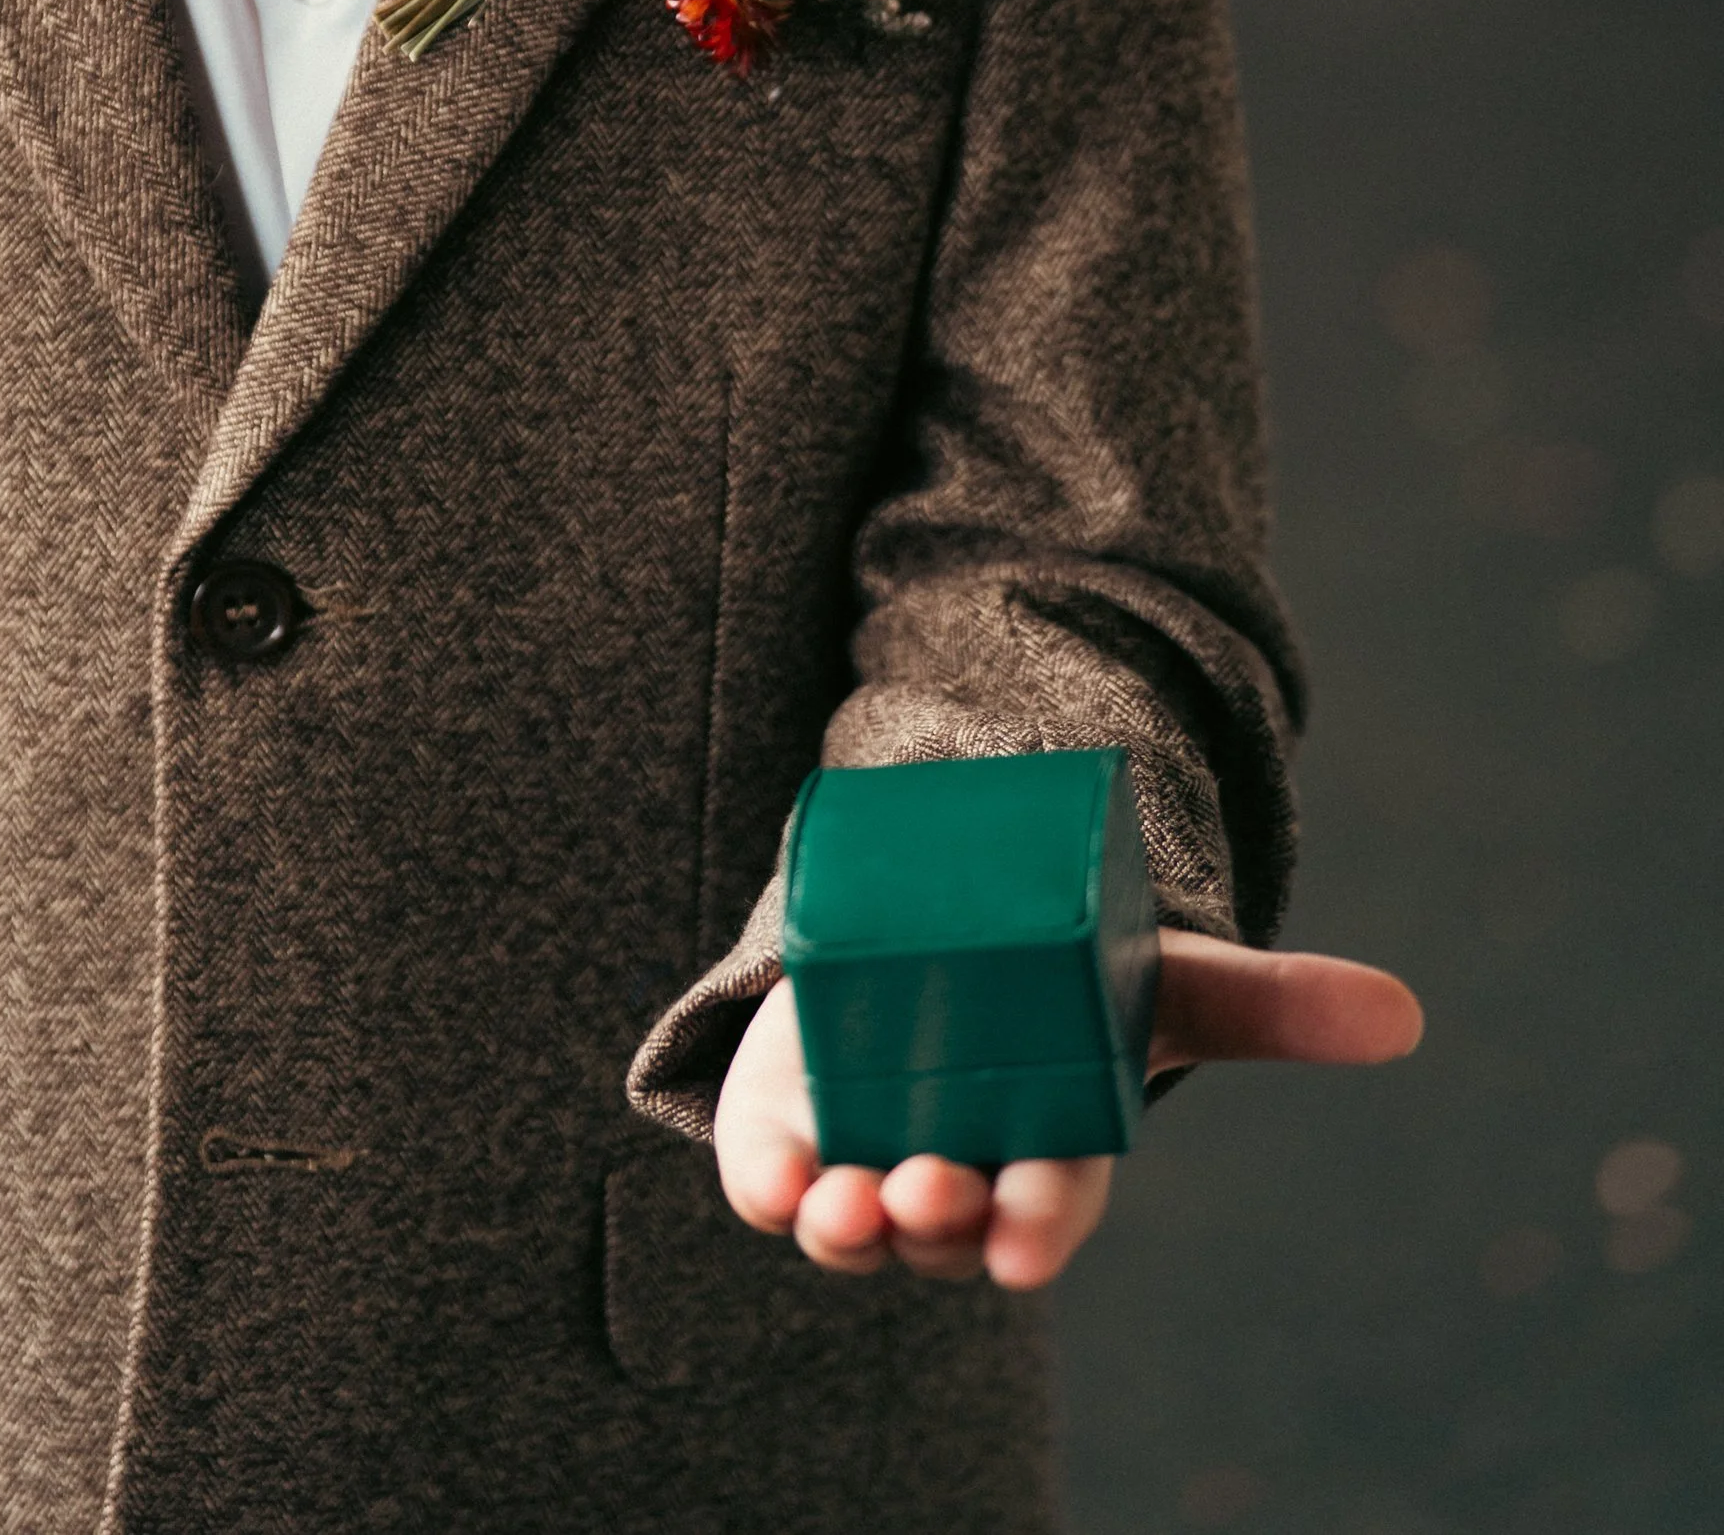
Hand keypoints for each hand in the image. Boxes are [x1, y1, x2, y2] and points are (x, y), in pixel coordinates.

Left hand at [712, 926, 1422, 1290]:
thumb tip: (1403, 1014)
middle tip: (928, 1191)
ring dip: (846, 1224)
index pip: (1045, 1206)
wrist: (954, 931)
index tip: (1019, 1241)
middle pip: (944, 1224)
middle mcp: (959, 1174)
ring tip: (839, 1203)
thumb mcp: (1169, 980)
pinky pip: (774, 1181)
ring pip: (856, 1221)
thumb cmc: (1073, 983)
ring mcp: (870, 1153)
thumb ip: (1274, 1003)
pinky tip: (769, 1185)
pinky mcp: (797, 1125)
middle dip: (936, 1220)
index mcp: (1050, 1156)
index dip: (1034, 1227)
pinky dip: (768, 1188)